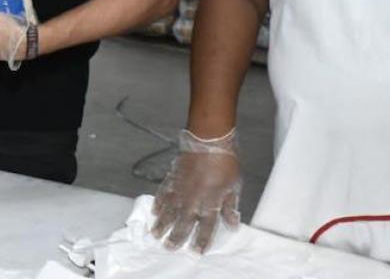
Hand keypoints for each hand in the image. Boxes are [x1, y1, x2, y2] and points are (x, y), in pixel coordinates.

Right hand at [150, 128, 241, 252]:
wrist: (210, 140)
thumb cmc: (226, 161)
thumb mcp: (234, 185)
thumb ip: (230, 206)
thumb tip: (232, 224)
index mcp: (211, 202)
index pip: (206, 227)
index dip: (201, 240)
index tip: (196, 251)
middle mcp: (194, 199)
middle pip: (183, 223)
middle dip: (176, 237)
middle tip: (169, 247)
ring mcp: (181, 189)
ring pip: (169, 211)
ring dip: (162, 224)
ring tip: (155, 234)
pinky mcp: (173, 177)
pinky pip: (163, 193)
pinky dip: (158, 203)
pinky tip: (154, 211)